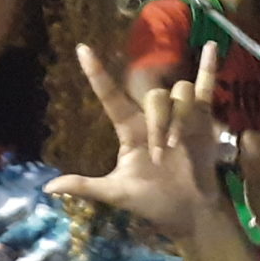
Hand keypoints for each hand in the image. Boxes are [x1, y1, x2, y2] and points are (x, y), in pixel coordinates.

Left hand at [47, 42, 222, 239]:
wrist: (188, 213)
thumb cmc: (152, 202)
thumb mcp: (117, 194)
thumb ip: (86, 187)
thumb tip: (48, 187)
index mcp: (130, 129)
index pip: (110, 95)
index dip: (97, 73)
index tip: (82, 49)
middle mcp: (153, 117)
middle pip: (155, 97)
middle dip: (158, 121)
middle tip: (161, 153)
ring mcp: (179, 115)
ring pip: (180, 92)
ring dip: (179, 116)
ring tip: (178, 144)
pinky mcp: (203, 119)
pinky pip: (205, 87)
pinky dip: (208, 68)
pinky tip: (211, 46)